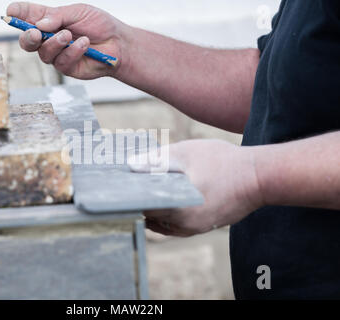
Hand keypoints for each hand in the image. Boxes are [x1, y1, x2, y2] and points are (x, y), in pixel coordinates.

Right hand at [6, 2, 128, 78]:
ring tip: (69, 35)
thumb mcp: (79, 12)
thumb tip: (40, 24)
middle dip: (28, 37)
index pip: (27, 17)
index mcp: (48, 21)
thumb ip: (58, 16)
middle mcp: (49, 39)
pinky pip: (62, 62)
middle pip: (27, 42)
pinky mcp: (67, 68)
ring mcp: (57, 55)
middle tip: (35, 33)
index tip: (12, 11)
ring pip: (44, 53)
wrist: (118, 43)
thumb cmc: (99, 25)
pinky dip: (73, 51)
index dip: (17, 14)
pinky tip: (84, 43)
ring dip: (55, 43)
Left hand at [128, 140, 263, 236]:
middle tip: (134, 185)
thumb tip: (131, 166)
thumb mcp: (186, 154)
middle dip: (142, 202)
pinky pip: (179, 223)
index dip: (130, 197)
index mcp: (177, 209)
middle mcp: (185, 226)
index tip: (124, 186)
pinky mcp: (206, 226)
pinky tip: (169, 197)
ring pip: (165, 223)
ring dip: (156, 209)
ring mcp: (196, 228)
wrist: (260, 176)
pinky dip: (170, 212)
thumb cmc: (223, 162)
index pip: (142, 209)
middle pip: (152, 218)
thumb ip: (156, 161)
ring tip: (151, 189)